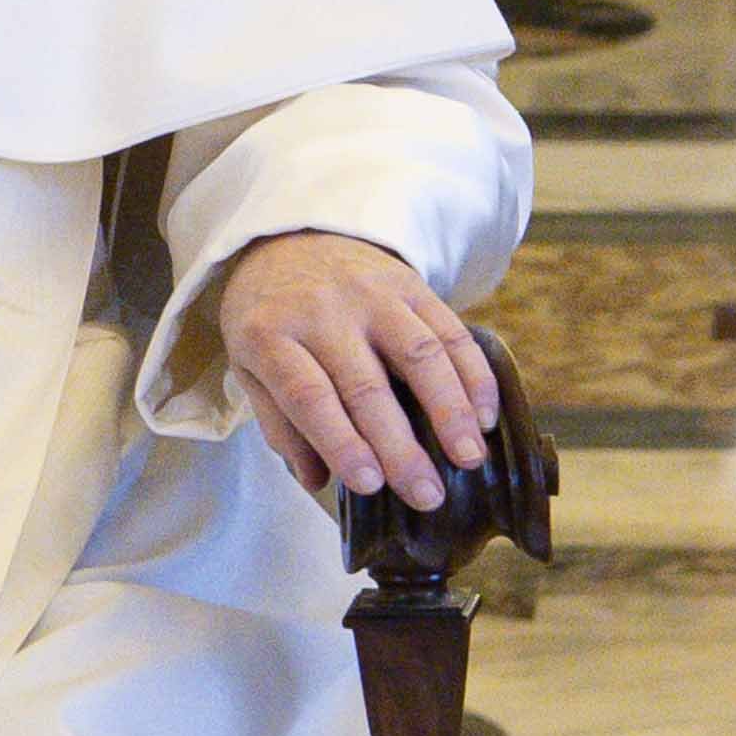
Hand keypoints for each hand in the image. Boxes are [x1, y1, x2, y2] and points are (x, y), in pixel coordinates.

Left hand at [217, 231, 499, 510]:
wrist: (290, 240)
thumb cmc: (271, 320)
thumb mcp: (250, 367)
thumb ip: (281, 424)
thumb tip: (317, 480)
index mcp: (270, 335)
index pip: (308, 395)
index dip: (341, 441)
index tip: (370, 485)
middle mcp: (322, 311)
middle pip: (367, 385)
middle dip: (400, 446)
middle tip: (427, 494)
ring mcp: (370, 293)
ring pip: (419, 353)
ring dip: (450, 410)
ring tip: (470, 457)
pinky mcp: (409, 283)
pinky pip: (449, 329)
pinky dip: (472, 374)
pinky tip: (485, 415)